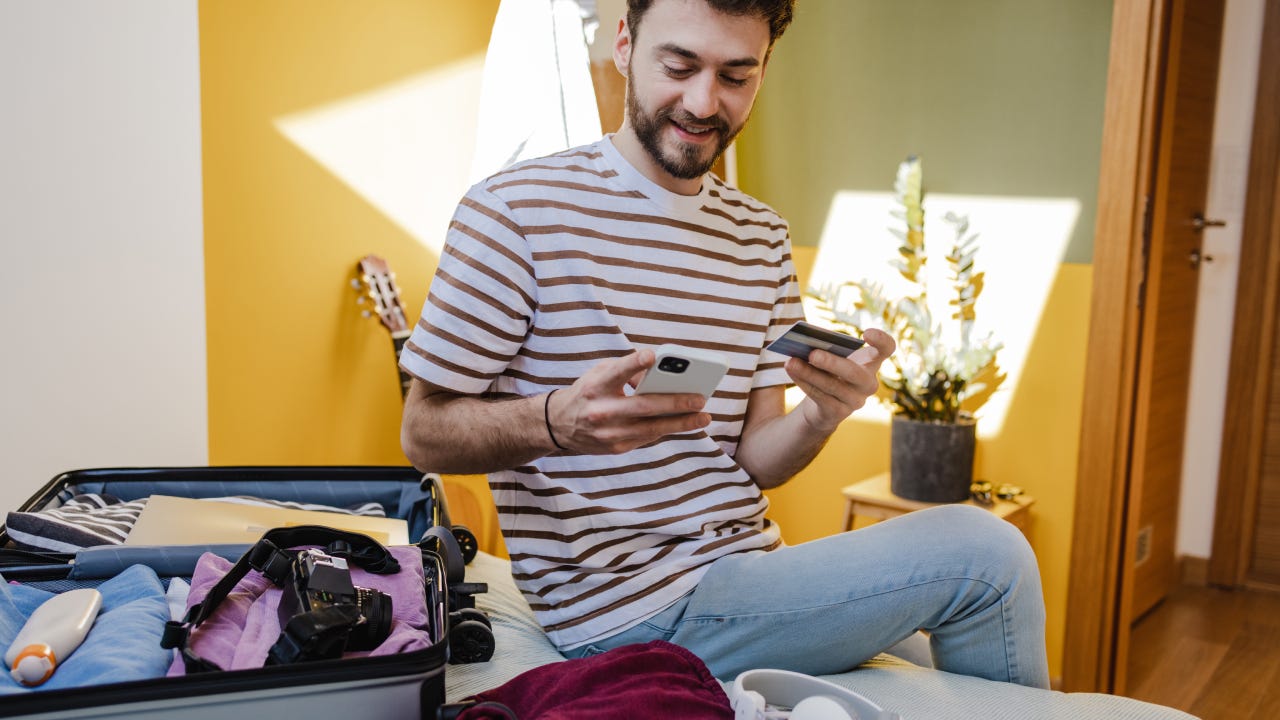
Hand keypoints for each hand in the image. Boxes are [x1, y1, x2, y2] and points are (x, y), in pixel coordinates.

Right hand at [546, 350, 711, 454]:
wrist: (558, 425)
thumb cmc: (588, 392)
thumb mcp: (599, 374)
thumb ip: (627, 371)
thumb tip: (663, 376)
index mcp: (595, 386)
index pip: (616, 372)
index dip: (634, 363)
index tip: (652, 355)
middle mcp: (600, 411)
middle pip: (643, 406)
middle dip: (675, 403)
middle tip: (700, 398)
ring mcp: (608, 433)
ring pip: (651, 428)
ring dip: (681, 423)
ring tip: (704, 417)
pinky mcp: (616, 448)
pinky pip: (648, 437)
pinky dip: (667, 429)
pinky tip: (685, 423)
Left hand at [785, 328, 894, 432]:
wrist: (823, 405)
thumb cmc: (829, 372)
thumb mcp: (830, 357)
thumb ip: (824, 348)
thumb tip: (804, 342)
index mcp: (870, 363)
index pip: (887, 349)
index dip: (882, 341)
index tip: (866, 333)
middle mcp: (869, 384)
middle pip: (856, 374)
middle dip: (833, 363)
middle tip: (812, 353)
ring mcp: (856, 401)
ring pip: (832, 386)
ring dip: (809, 373)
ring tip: (791, 362)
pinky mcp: (839, 413)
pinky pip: (820, 397)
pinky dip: (804, 383)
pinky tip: (792, 371)